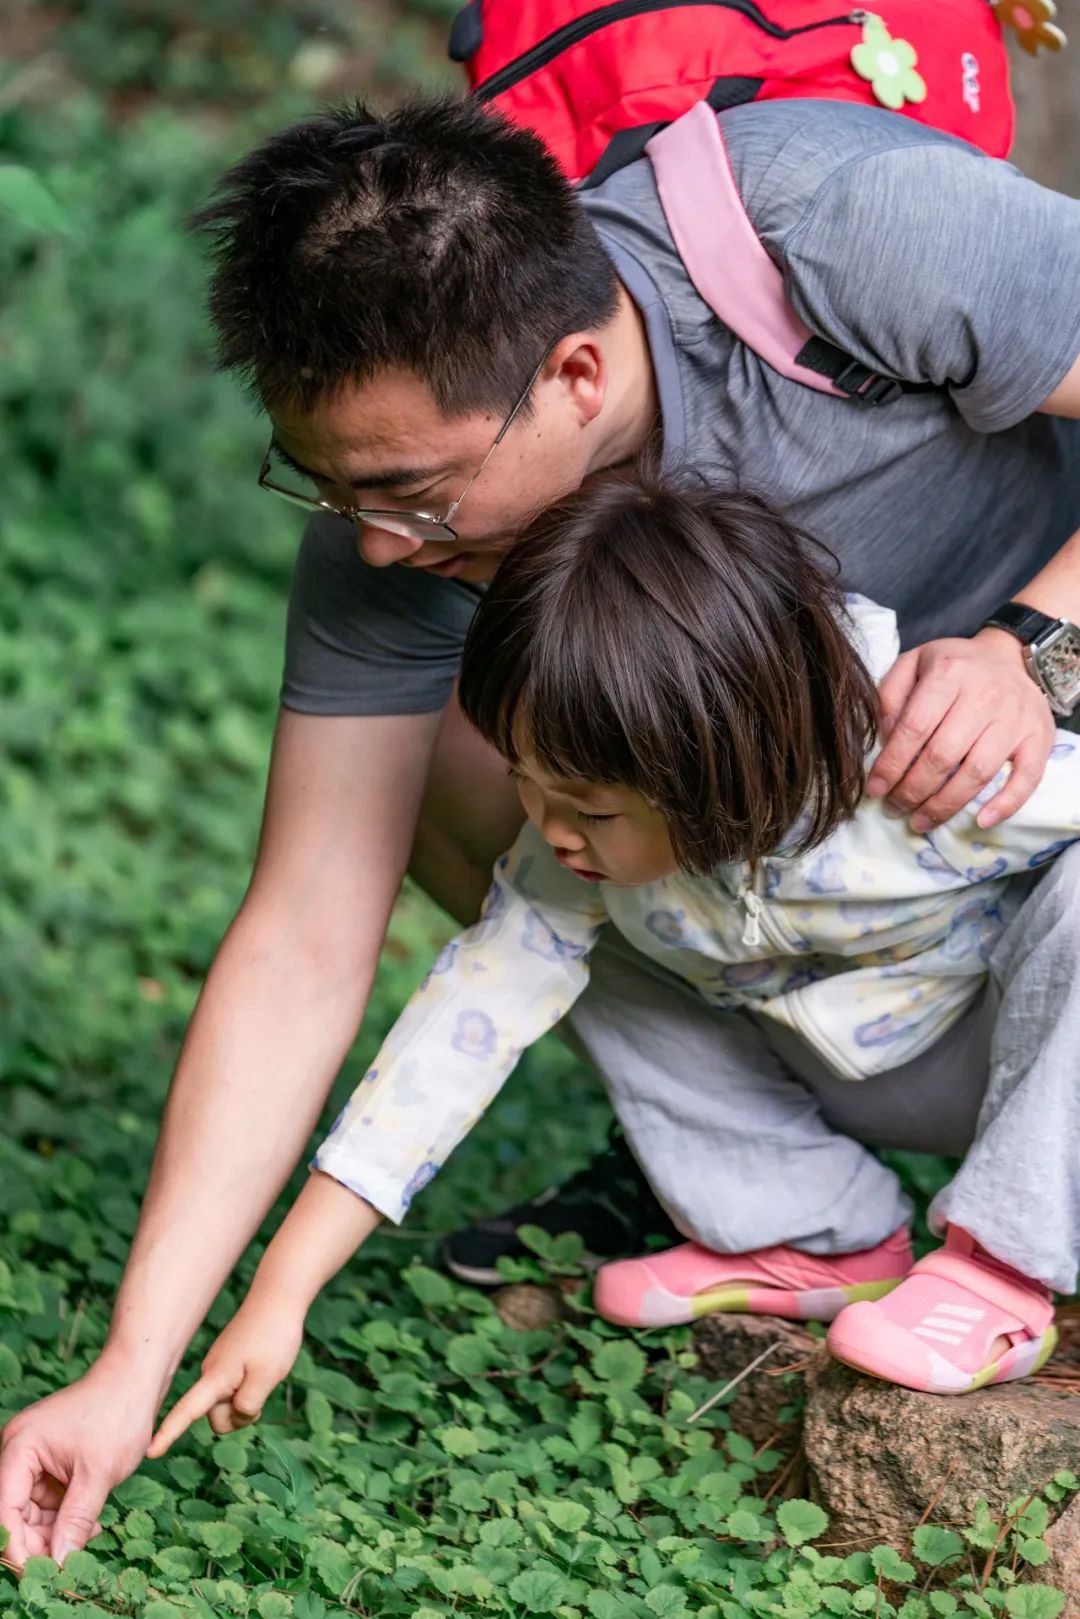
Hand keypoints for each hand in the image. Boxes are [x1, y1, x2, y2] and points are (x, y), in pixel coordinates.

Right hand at [0, 1357, 156, 1573]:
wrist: (137, 1377)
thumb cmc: (119, 1413)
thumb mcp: (98, 1475)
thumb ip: (75, 1522)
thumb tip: (59, 1565)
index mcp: (19, 1448)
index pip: (4, 1512)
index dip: (18, 1548)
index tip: (42, 1575)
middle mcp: (17, 1451)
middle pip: (13, 1515)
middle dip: (40, 1542)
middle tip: (71, 1561)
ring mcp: (32, 1456)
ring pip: (30, 1512)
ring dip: (55, 1531)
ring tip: (90, 1534)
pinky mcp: (48, 1460)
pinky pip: (46, 1500)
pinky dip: (64, 1516)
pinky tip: (90, 1523)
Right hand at [147, 1294, 303, 1457]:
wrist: (278, 1299)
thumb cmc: (274, 1337)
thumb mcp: (267, 1377)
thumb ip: (247, 1406)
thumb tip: (236, 1416)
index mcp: (215, 1378)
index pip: (186, 1412)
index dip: (168, 1434)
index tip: (149, 1453)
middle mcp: (211, 1373)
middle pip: (217, 1417)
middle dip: (238, 1416)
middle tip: (262, 1391)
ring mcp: (220, 1367)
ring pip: (229, 1404)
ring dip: (247, 1401)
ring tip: (265, 1373)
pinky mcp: (229, 1362)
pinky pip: (235, 1389)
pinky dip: (250, 1388)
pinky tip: (263, 1366)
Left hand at [867, 628, 1055, 829]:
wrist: (1006, 656)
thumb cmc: (952, 667)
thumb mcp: (913, 663)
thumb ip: (891, 695)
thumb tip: (885, 738)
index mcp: (949, 673)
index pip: (914, 728)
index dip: (891, 764)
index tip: (875, 788)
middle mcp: (985, 695)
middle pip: (943, 756)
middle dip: (912, 791)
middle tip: (894, 807)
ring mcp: (1015, 718)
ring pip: (978, 773)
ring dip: (945, 805)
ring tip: (920, 821)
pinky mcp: (1039, 737)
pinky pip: (1027, 777)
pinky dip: (1006, 804)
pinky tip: (981, 822)